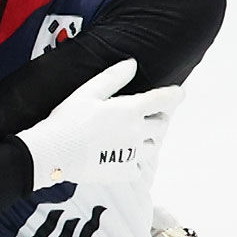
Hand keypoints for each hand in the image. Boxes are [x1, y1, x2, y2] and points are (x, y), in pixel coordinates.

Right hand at [16, 60, 182, 188]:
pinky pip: (139, 167)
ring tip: (138, 134)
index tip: (180, 93)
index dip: (174, 95)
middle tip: (151, 114)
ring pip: (153, 146)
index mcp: (130, 110)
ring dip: (150, 138)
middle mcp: (136, 132)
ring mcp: (132, 154)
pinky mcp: (124, 172)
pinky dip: (136, 161)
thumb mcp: (88, 92)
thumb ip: (113, 77)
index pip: (162, 100)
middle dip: (160, 117)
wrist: (56, 153)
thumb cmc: (69, 119)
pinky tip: (125, 155)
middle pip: (161, 125)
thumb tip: (132, 63)